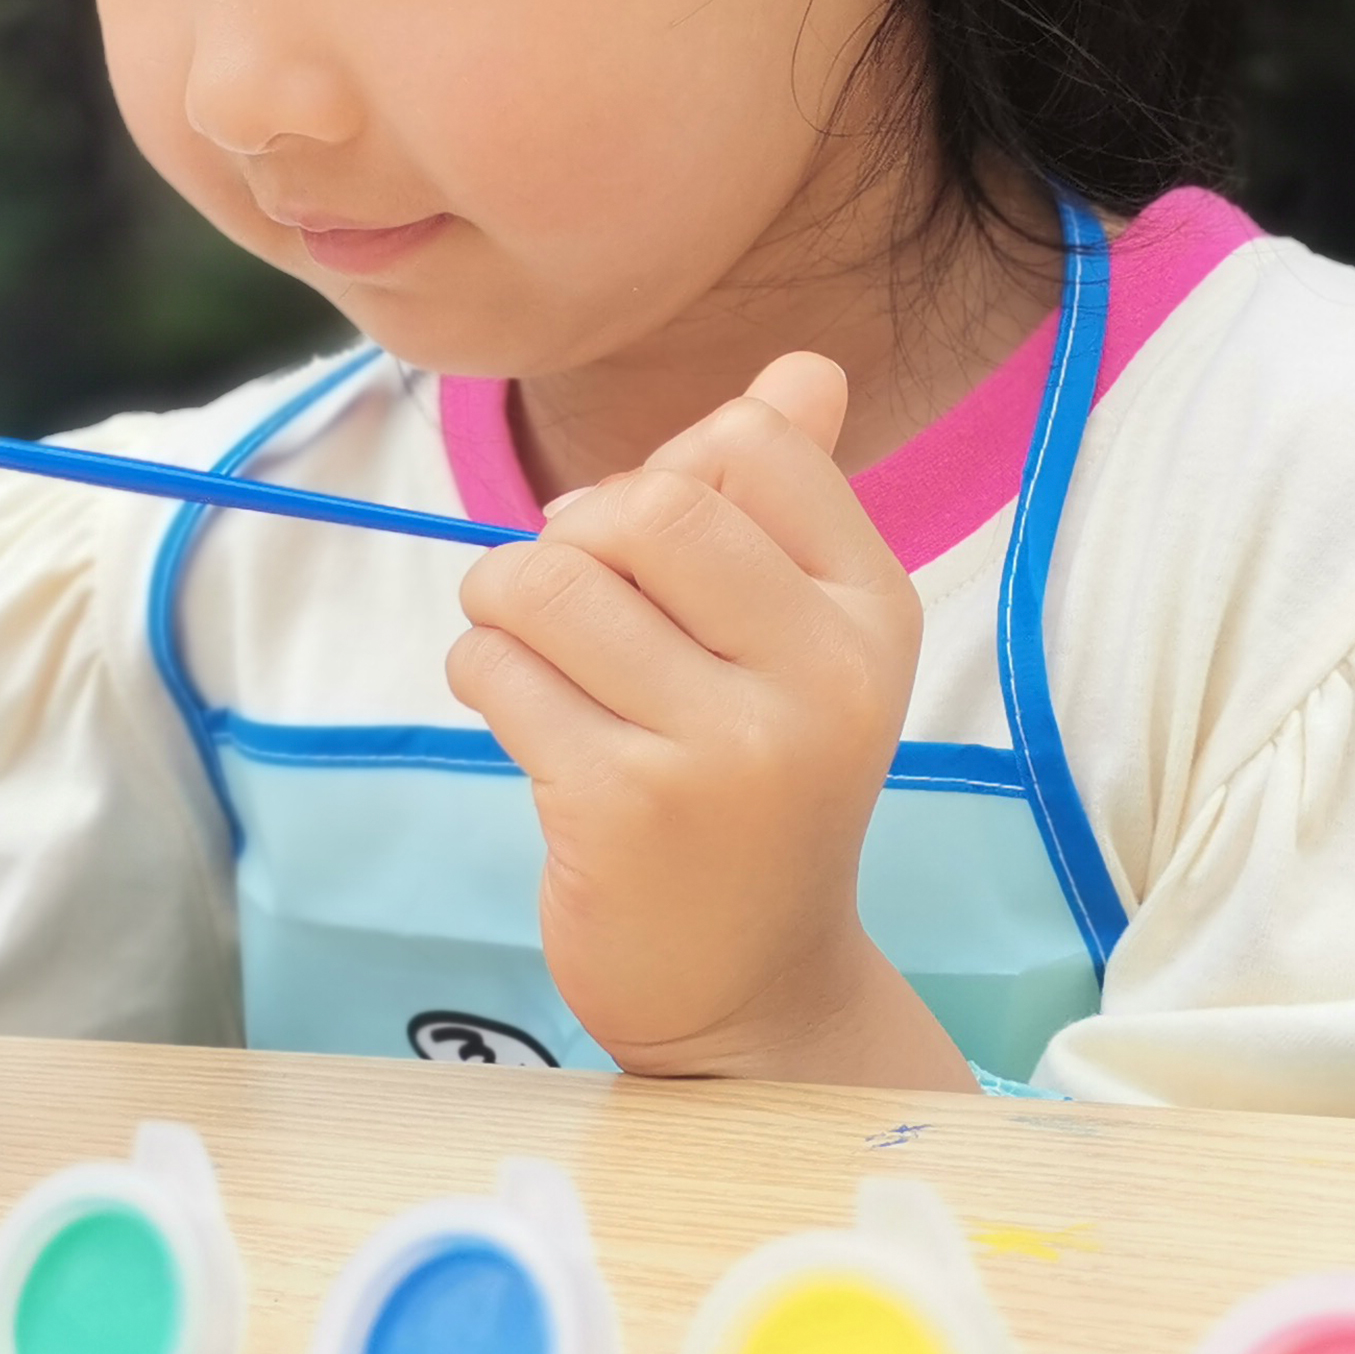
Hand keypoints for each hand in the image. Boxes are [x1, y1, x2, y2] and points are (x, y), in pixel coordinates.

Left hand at [445, 353, 974, 1088]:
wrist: (750, 988)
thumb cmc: (755, 785)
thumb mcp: (802, 642)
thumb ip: (791, 497)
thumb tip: (806, 365)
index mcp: (870, 611)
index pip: (749, 443)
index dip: (663, 471)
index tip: (647, 547)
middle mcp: (819, 676)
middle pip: (644, 505)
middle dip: (568, 534)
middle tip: (561, 600)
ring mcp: (725, 748)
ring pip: (551, 580)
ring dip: (502, 603)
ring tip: (524, 652)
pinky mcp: (624, 807)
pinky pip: (501, 671)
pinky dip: (483, 674)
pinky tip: (519, 720)